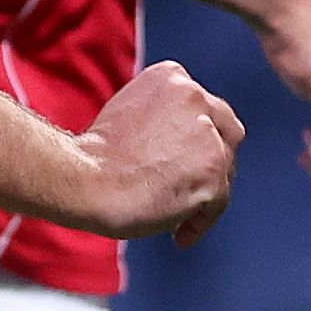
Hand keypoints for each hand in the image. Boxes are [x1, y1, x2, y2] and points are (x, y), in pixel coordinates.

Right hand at [77, 62, 245, 242]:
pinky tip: (178, 235)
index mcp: (172, 76)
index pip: (205, 108)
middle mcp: (195, 96)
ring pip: (225, 170)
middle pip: (227, 134)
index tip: (180, 162)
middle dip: (213, 162)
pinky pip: (219, 202)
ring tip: (174, 216)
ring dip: (205, 194)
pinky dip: (200, 221)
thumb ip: (166, 118)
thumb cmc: (97, 157)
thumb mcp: (132, 113)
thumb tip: (190, 146)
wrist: (84, 179)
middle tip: (187, 188)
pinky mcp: (211, 171)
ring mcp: (206, 134)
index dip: (198, 138)